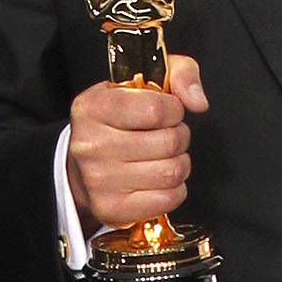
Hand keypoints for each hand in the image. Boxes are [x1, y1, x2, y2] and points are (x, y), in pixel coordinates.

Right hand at [67, 54, 207, 236]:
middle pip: (169, 142)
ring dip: (179, 163)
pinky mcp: (114, 208)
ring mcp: (100, 181)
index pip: (155, 109)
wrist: (83, 167)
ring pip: (172, 172)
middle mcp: (91, 145)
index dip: (173, 109)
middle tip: (165, 135)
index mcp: (93, 108)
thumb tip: (198, 101)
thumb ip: (179, 73)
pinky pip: (169, 198)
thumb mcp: (142, 82)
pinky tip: (158, 179)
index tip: (166, 111)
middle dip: (178, 136)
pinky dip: (174, 189)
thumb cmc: (117, 122)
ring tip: (163, 156)